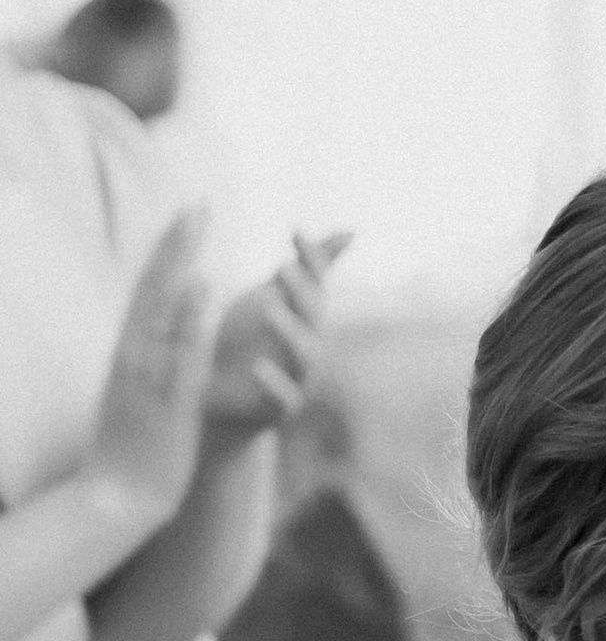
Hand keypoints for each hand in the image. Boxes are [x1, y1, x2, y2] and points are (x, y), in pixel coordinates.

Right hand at [85, 209, 215, 535]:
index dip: (167, 257)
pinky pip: (179, 352)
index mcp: (128, 357)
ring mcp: (146, 378)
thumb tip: (161, 337)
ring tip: (200, 225)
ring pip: (164, 312)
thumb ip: (152, 365)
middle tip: (196, 204)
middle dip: (174, 247)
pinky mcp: (164, 402)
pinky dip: (191, 318)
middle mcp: (132, 358)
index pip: (147, 297)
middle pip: (152, 292)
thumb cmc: (130, 451)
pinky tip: (207, 290)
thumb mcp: (139, 398)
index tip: (185, 221)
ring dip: (182, 266)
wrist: (114, 500)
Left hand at [203, 228, 346, 447]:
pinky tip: (258, 367)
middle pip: (313, 316)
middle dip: (301, 292)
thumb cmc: (249, 340)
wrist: (219, 395)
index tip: (294, 231)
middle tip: (282, 267)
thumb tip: (350, 231)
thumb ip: (306, 269)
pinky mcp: (280, 409)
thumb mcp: (275, 296)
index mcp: (306, 316)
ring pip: (303, 355)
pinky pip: (282, 398)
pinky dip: (273, 384)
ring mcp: (299, 378)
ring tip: (269, 311)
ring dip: (289, 332)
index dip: (311, 258)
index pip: (317, 282)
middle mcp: (310, 345)